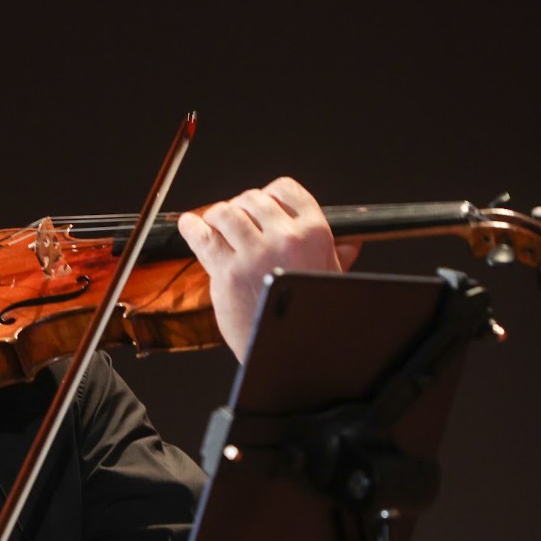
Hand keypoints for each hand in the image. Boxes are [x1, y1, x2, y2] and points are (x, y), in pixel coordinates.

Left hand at [177, 176, 359, 361]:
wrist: (291, 351)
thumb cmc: (311, 314)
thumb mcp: (331, 279)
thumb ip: (337, 256)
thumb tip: (350, 244)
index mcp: (314, 232)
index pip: (284, 189)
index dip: (267, 196)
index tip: (259, 206)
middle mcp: (286, 237)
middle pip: (251, 199)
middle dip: (239, 208)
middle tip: (233, 222)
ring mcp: (255, 254)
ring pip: (225, 213)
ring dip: (216, 217)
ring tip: (214, 225)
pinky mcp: (228, 273)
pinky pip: (202, 237)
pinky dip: (192, 228)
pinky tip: (189, 226)